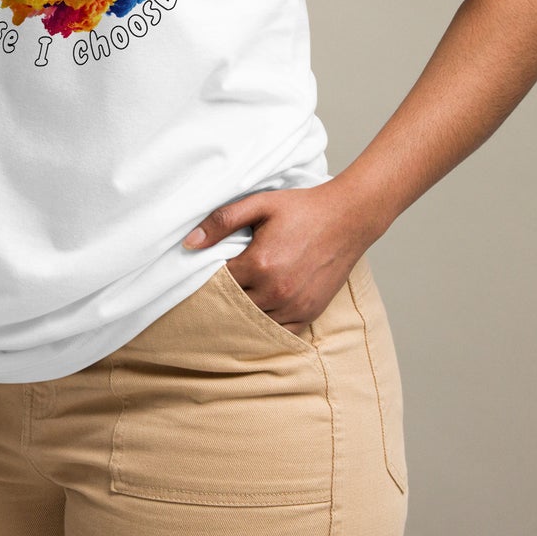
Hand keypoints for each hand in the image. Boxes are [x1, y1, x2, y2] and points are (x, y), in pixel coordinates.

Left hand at [182, 181, 381, 332]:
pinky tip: (258, 310)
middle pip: (234, 305)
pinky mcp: (310, 313)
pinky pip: (280, 331)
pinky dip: (266, 323)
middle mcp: (277, 290)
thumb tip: (189, 243)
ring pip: (255, 321)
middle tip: (215, 287)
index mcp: (260, 263)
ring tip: (236, 296)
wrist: (347, 218)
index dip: (208, 277)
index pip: (218, 282)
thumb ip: (221, 222)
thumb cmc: (301, 208)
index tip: (204, 270)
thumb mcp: (258, 204)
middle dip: (223, 296)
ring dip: (243, 312)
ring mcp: (296, 305)